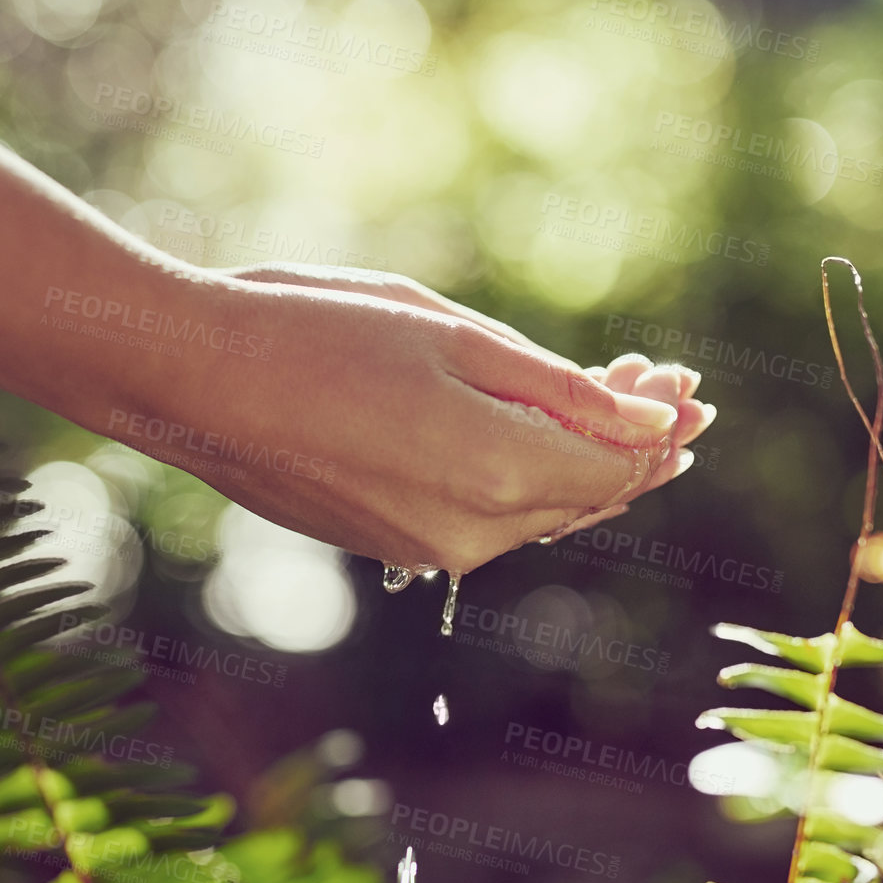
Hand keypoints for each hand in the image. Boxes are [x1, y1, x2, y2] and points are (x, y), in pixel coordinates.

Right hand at [152, 271, 715, 576]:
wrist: (193, 379)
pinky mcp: (390, 546)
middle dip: (632, 443)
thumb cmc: (318, 332)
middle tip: (661, 384)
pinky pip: (485, 521)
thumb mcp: (454, 338)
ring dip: (578, 460)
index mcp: (498, 474)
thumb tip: (654, 421)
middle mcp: (472, 535)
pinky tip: (524, 433)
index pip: (620, 466)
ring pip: (536, 513)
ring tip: (604, 398)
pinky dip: (520, 478)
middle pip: (586, 499)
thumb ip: (561, 390)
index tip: (689, 383)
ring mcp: (426, 550)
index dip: (663, 427)